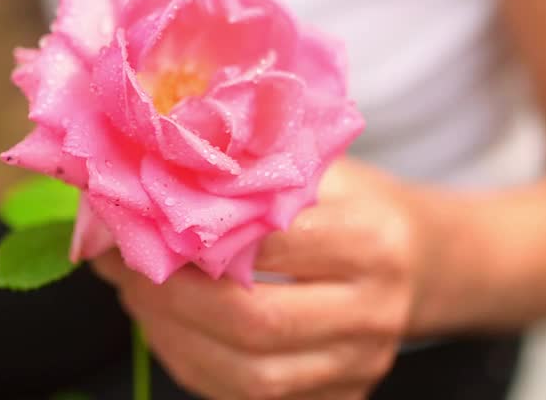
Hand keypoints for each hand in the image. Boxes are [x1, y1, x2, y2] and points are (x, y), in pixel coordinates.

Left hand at [92, 159, 425, 399]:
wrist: (421, 259)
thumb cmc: (356, 203)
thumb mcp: (322, 168)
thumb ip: (255, 173)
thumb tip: (153, 176)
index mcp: (371, 241)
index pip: (269, 247)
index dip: (193, 238)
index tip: (139, 220)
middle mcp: (372, 312)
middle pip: (255, 323)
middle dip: (172, 299)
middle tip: (123, 267)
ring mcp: (359, 365)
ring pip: (248, 377)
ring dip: (174, 339)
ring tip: (135, 297)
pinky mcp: (342, 398)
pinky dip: (195, 366)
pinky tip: (167, 328)